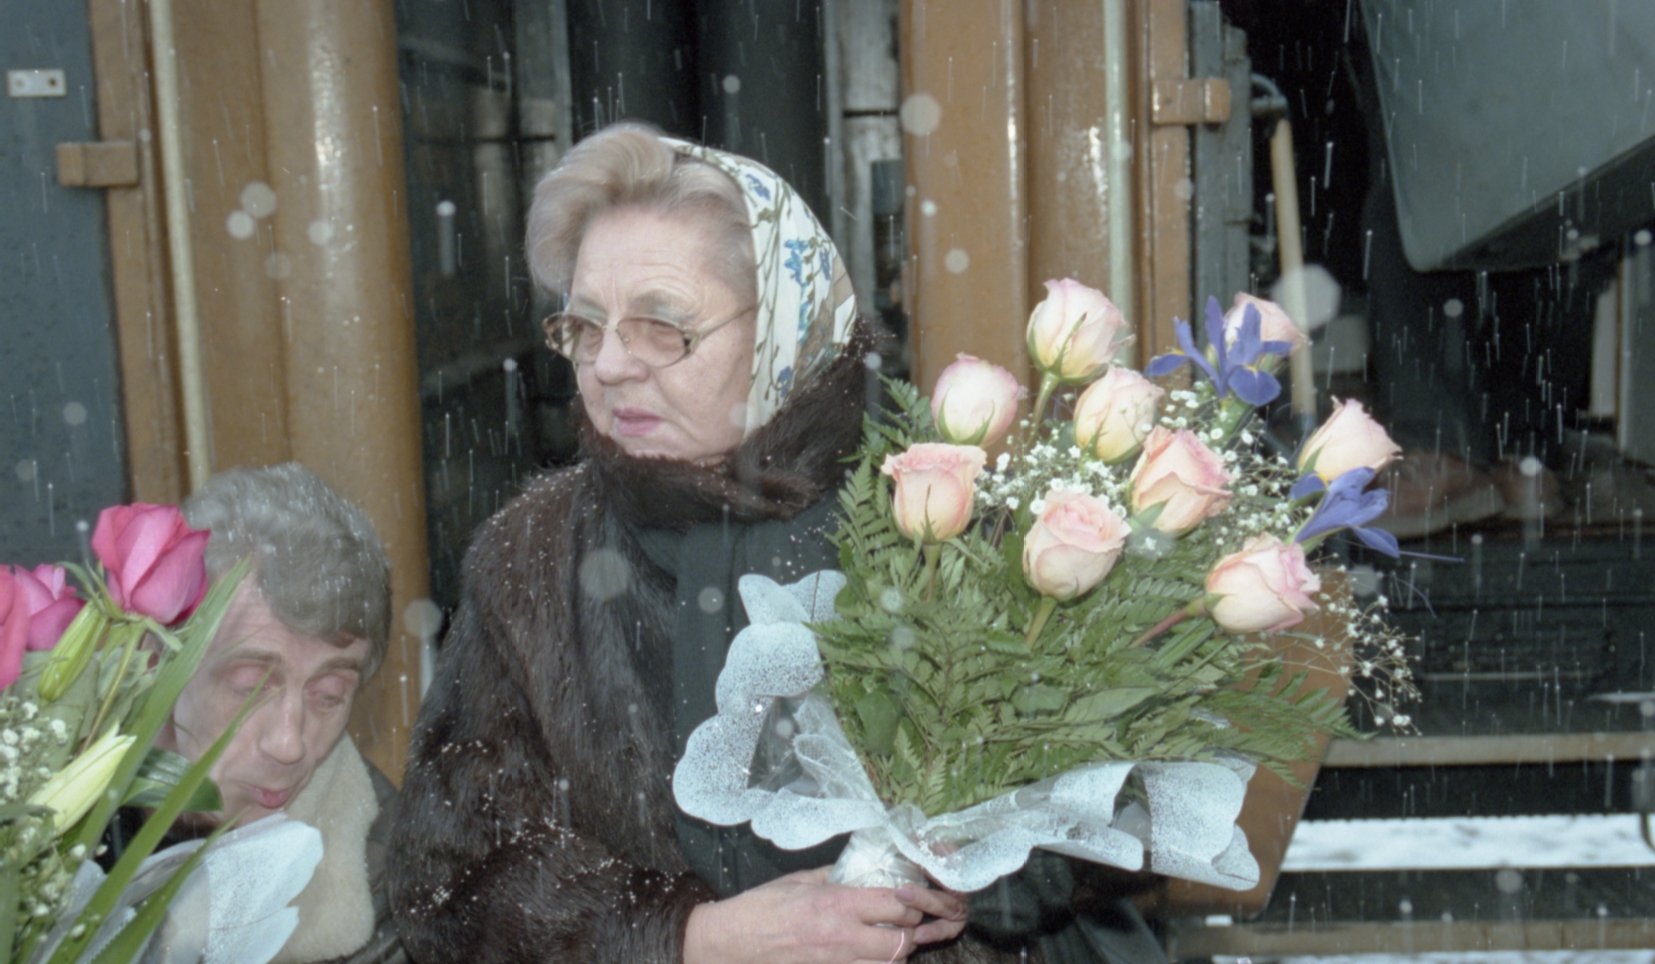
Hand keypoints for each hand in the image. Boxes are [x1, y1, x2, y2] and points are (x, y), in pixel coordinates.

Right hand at [683, 867, 967, 963]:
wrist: (731, 943)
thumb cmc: (762, 907)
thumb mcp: (802, 879)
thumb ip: (837, 875)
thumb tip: (862, 869)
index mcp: (838, 904)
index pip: (897, 904)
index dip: (912, 900)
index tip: (911, 894)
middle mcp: (844, 937)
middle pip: (902, 942)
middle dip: (911, 931)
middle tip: (906, 920)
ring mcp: (837, 963)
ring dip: (896, 952)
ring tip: (890, 938)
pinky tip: (869, 954)